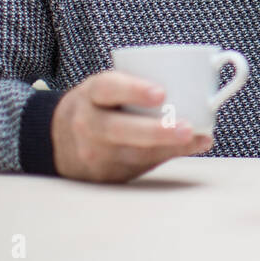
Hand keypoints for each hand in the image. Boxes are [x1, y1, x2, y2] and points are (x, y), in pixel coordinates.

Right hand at [51, 71, 213, 181]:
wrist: (60, 141)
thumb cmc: (100, 106)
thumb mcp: (108, 89)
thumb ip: (139, 85)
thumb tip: (198, 85)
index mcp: (91, 95)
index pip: (107, 89)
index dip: (133, 90)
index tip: (161, 93)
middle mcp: (88, 125)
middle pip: (117, 129)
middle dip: (155, 131)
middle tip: (186, 128)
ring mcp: (94, 154)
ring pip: (132, 154)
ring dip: (169, 147)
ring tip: (196, 138)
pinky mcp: (105, 175)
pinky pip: (138, 167)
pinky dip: (167, 157)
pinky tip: (191, 147)